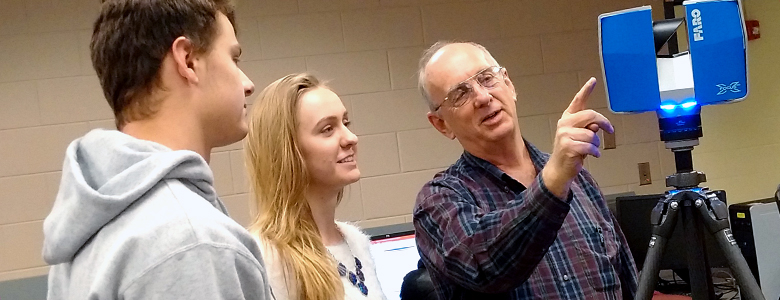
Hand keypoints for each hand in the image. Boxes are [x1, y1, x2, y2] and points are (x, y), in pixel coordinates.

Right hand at [542, 77, 612, 197]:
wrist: (559, 169)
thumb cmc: (573, 151)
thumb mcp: (582, 137)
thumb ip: (589, 128)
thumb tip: (596, 126)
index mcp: (568, 118)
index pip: (578, 101)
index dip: (586, 90)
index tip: (593, 80)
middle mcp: (564, 124)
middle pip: (590, 115)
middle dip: (603, 123)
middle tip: (610, 130)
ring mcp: (564, 135)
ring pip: (591, 134)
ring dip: (596, 144)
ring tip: (591, 150)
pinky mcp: (567, 146)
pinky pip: (590, 146)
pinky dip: (595, 152)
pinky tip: (593, 155)